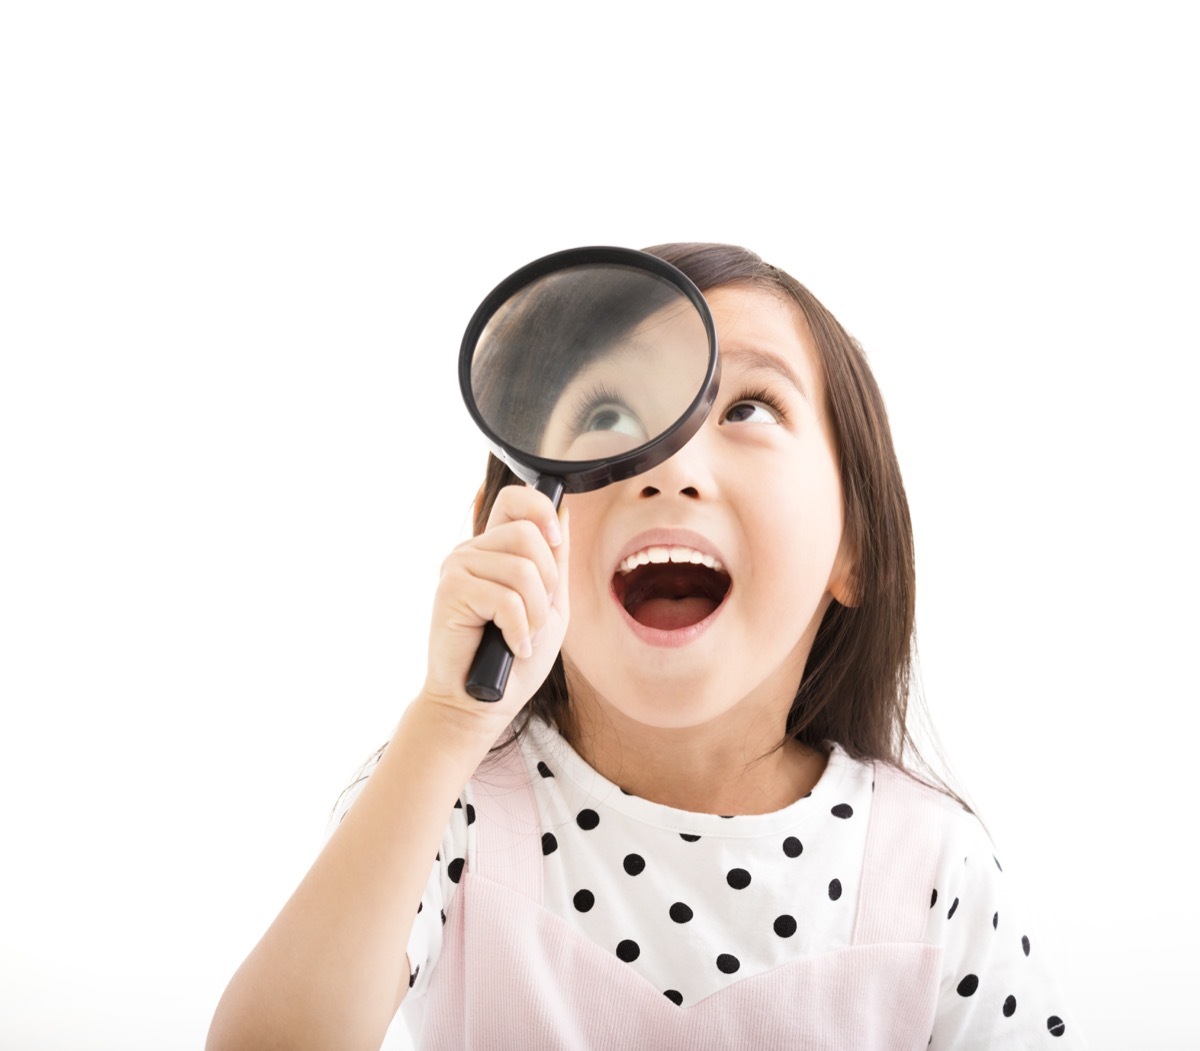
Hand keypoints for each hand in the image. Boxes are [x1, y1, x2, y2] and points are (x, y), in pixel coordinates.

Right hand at [421, 484, 569, 728]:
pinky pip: (505, 597)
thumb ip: (556, 561)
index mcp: (495, 549)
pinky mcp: (451, 590)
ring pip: (522, 569)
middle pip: (528, 534)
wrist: (482, 702)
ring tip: (523, 636)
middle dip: (548, 582)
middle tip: (535, 616)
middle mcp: (473, 551)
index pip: (514, 499)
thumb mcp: (550, 605)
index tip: (555, 540)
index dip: (540, 509)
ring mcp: (458, 568)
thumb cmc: (514, 659)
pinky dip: (519, 629)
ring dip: (535, 613)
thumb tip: (562, 514)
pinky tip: (511, 645)